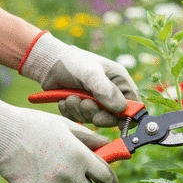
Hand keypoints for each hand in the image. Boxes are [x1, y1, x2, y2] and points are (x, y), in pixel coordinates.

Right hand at [0, 95, 117, 182]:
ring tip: (46, 167)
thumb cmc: (35, 125)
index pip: (105, 176)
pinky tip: (33, 173)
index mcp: (80, 156)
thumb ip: (88, 138)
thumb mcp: (66, 125)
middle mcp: (69, 174)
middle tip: (70, 171)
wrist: (1, 132)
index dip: (110, 181)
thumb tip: (106, 144)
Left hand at [20, 32, 139, 126]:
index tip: (114, 119)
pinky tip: (65, 99)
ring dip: (80, 111)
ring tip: (71, 96)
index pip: (133, 105)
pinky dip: (71, 111)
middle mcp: (111, 94)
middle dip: (98, 114)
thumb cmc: (74, 62)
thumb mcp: (90, 73)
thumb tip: (121, 108)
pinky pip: (80, 119)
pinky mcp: (82, 109)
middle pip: (114, 117)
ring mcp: (96, 102)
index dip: (127, 115)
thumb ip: (105, 90)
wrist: (49, 64)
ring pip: (95, 119)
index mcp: (120, 82)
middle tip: (86, 106)